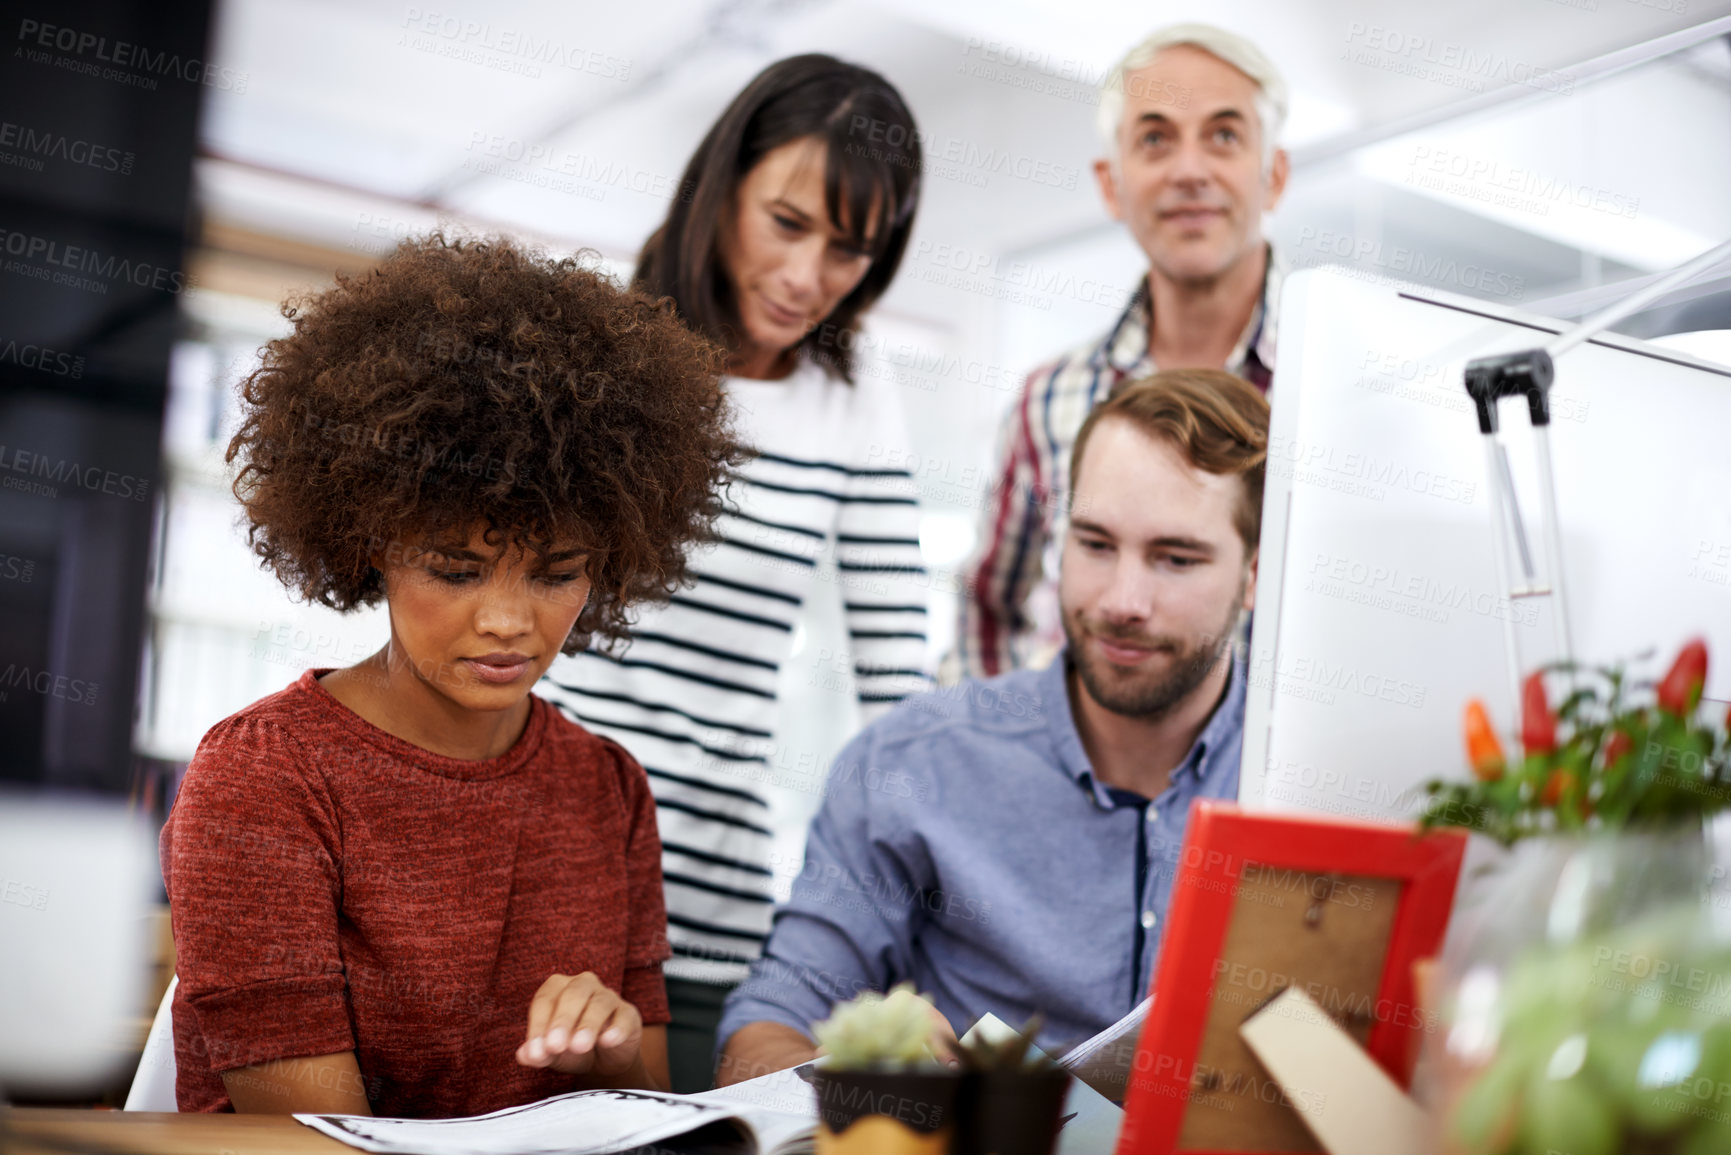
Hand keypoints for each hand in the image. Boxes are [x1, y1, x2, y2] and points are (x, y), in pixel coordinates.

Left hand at [515, 972, 642, 1076]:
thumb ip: (537, 1052)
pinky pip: (624, 1016)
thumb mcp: (550, 1053)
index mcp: (558, 988)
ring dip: (588, 1024)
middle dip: (563, 1020)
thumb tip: (525, 1055)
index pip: (545, 1000)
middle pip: (573, 994)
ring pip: (600, 1003)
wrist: (603, 1060)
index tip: (536, 1052)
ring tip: (579, 1046)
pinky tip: (607, 1041)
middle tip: (555, 1046)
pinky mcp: (629, 1014)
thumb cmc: (570, 1048)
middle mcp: (584, 985)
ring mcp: (609, 997)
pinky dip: (616, 1028)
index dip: (538, 1025)